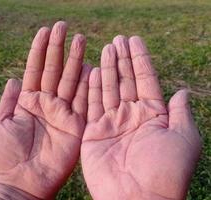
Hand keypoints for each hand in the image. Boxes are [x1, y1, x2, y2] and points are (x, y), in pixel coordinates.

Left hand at [0, 21, 90, 198]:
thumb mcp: (1, 124)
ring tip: (80, 39)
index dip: (39, 50)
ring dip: (75, 61)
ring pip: (71, 81)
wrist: (22, 183)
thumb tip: (13, 79)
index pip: (35, 69)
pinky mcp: (76, 125)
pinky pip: (84, 101)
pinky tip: (91, 67)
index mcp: (28, 102)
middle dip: (59, 48)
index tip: (44, 30)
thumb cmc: (5, 156)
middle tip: (64, 27)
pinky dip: (88, 85)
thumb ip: (9, 101)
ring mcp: (63, 113)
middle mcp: (48, 104)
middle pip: (55, 71)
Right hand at [81, 36, 201, 199]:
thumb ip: (180, 112)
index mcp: (154, 115)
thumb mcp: (184, 138)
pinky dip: (93, 88)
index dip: (141, 59)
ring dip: (108, 68)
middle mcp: (132, 116)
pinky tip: (94, 71)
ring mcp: (112, 123)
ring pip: (109, 89)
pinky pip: (93, 105)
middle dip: (123, 59)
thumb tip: (182, 91)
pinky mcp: (94, 132)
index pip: (146, 80)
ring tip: (107, 48)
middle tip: (118, 39)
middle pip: (126, 81)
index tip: (135, 40)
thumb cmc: (165, 171)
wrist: (138, 199)